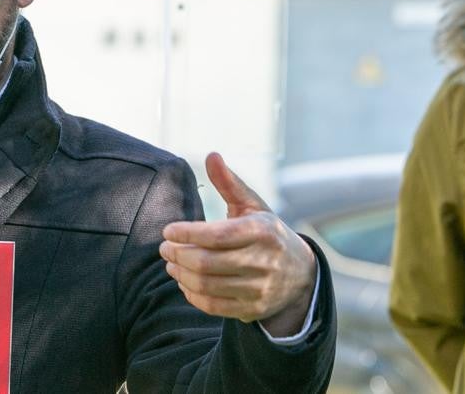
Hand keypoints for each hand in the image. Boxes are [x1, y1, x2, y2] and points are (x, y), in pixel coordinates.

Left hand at [159, 152, 317, 336]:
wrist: (300, 273)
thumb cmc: (267, 233)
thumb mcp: (253, 206)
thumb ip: (229, 183)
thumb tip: (211, 155)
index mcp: (262, 231)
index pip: (218, 235)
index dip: (188, 233)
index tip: (169, 231)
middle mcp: (263, 261)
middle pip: (208, 263)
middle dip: (179, 254)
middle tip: (164, 248)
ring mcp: (259, 288)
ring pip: (207, 285)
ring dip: (181, 274)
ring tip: (171, 263)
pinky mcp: (253, 309)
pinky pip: (213, 306)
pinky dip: (192, 294)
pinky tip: (184, 281)